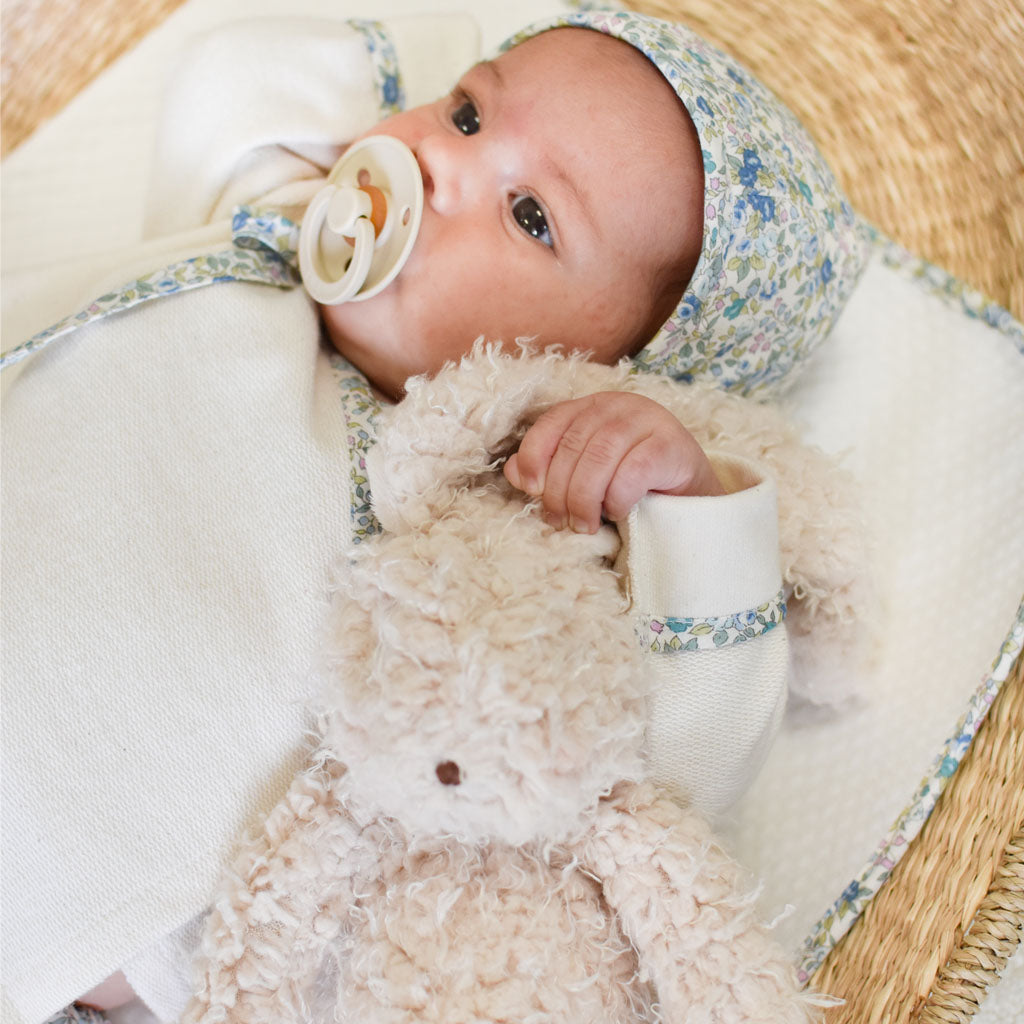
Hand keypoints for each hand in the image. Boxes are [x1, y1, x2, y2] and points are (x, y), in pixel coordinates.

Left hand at [503, 392, 723, 533]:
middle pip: (573, 446)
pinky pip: (633, 471)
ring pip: (600, 457)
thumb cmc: (631, 482)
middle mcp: (617, 404)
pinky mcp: (670, 443)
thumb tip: (512, 473)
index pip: (551, 424)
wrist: (691, 490)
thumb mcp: (586, 473)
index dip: (533, 458)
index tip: (532, 491)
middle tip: (561, 522)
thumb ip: (550, 469)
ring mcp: (647, 419)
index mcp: (590, 407)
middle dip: (560, 491)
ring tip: (585, 525)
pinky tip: (618, 511)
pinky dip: (618, 497)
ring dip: (585, 498)